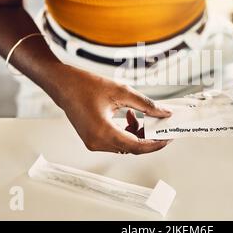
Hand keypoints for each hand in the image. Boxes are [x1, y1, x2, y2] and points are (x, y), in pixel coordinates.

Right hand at [55, 65, 171, 153]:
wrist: (63, 84)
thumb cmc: (86, 86)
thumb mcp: (122, 91)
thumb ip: (146, 105)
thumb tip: (164, 113)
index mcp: (103, 132)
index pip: (137, 146)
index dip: (156, 143)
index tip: (168, 137)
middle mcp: (97, 142)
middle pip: (132, 147)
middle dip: (147, 136)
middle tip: (159, 124)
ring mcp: (93, 143)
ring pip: (125, 144)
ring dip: (136, 132)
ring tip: (137, 113)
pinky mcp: (92, 139)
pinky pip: (116, 141)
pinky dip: (126, 131)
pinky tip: (128, 115)